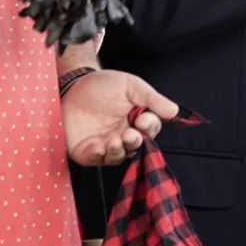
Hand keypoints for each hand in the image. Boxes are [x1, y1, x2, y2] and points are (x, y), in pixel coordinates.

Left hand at [61, 69, 179, 166]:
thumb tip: (174, 111)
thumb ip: (152, 99)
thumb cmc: (103, 85)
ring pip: (118, 157)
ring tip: (114, 141)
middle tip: (130, 134)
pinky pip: (95, 159)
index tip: (143, 119)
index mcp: (137, 121)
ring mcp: (105, 146)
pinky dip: (98, 155)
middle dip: (135, 142)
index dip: (149, 126)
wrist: (72, 85)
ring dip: (118, 151)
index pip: (150, 129)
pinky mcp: (87, 152)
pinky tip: (97, 146)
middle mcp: (124, 137)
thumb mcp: (131, 86)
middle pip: (136, 147)